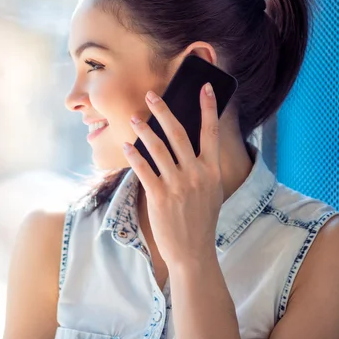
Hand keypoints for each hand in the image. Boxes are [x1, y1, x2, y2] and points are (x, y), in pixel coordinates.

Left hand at [123, 83, 223, 267]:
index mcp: (212, 170)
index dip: (208, 107)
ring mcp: (177, 184)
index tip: (204, 87)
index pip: (211, 132)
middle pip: (178, 133)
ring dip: (144, 129)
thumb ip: (204, 167)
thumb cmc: (202, 219)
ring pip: (158, 148)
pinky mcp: (159, 196)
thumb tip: (190, 143)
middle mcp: (196, 173)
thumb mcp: (212, 191)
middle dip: (164, 110)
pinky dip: (134, 155)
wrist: (193, 250)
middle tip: (152, 95)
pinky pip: (144, 169)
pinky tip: (127, 145)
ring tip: (134, 117)